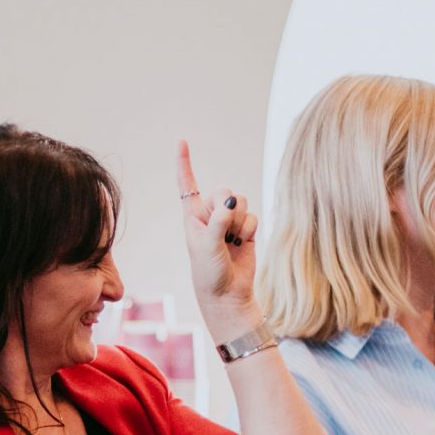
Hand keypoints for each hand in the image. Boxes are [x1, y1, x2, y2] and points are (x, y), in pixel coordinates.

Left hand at [175, 141, 260, 343]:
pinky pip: (253, 216)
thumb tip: (230, 202)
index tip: (181, 141)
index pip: (187, 184)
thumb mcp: (207, 246)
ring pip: (240, 202)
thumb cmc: (209, 272)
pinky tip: (241, 245)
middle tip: (223, 232)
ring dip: (239, 221)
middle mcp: (210, 215)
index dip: (184, 162)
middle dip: (227, 208)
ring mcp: (228, 221)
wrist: (227, 294)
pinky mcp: (245, 229)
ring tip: (231, 241)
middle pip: (224, 190)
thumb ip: (218, 221)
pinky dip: (249, 231)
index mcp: (192, 216)